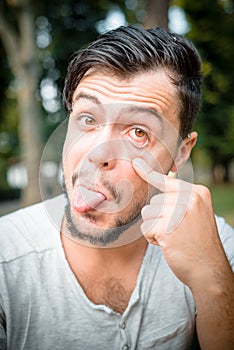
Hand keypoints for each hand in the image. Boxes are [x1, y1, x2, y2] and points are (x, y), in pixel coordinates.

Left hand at [132, 158, 228, 287]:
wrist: (209, 269)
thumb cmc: (199, 243)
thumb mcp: (195, 214)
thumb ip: (179, 199)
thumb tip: (158, 182)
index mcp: (198, 193)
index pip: (167, 180)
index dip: (149, 173)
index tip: (135, 163)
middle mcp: (190, 199)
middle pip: (153, 201)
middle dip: (158, 218)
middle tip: (176, 231)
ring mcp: (179, 212)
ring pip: (147, 213)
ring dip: (154, 228)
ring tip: (172, 237)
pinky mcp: (167, 227)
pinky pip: (145, 228)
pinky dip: (152, 238)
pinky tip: (168, 244)